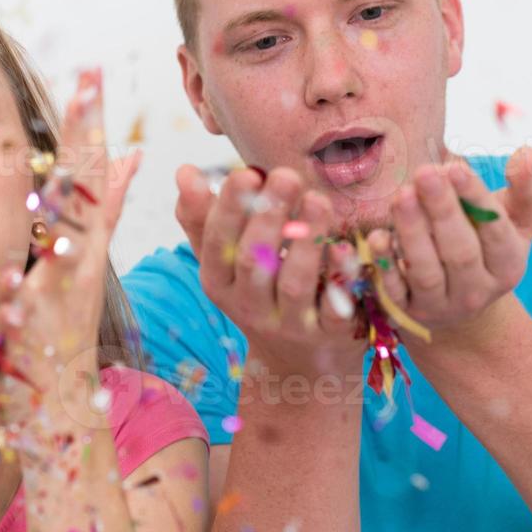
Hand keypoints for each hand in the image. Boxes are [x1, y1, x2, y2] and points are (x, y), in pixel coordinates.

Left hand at [0, 67, 141, 399]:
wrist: (59, 407)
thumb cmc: (55, 333)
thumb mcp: (74, 262)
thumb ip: (102, 211)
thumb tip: (129, 160)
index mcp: (83, 239)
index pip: (91, 171)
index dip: (90, 123)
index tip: (90, 73)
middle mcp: (82, 257)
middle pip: (88, 184)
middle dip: (88, 131)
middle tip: (91, 75)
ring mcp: (67, 288)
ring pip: (74, 228)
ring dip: (73, 184)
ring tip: (76, 137)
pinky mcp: (46, 325)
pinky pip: (44, 294)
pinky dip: (40, 272)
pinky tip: (36, 248)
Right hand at [175, 164, 367, 375]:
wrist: (298, 360)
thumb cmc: (258, 290)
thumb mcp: (224, 260)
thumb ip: (203, 216)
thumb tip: (184, 171)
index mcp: (219, 281)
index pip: (217, 243)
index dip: (231, 209)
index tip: (247, 172)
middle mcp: (250, 306)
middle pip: (253, 261)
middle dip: (268, 216)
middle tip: (286, 175)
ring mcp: (291, 323)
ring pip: (294, 284)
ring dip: (305, 241)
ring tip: (318, 199)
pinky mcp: (330, 334)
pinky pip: (336, 308)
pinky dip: (342, 278)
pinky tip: (346, 247)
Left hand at [378, 147, 531, 341]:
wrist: (462, 304)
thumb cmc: (489, 247)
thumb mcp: (516, 223)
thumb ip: (525, 190)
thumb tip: (527, 153)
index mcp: (508, 265)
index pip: (496, 232)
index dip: (476, 199)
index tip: (456, 167)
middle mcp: (478, 290)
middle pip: (460, 251)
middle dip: (442, 210)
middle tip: (424, 172)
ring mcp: (442, 304)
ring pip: (426, 270)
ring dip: (413, 232)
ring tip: (402, 195)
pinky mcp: (409, 310)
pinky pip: (395, 290)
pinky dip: (385, 264)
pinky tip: (377, 237)